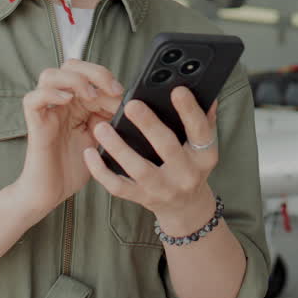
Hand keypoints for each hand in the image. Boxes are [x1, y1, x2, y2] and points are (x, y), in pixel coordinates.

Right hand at [14, 59, 123, 214]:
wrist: (53, 193)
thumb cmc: (76, 167)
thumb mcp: (103, 139)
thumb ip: (112, 119)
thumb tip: (131, 102)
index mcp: (78, 102)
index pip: (89, 72)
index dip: (107, 77)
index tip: (123, 94)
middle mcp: (61, 102)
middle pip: (71, 65)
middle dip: (94, 72)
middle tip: (111, 89)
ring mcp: (46, 111)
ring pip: (50, 75)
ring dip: (74, 80)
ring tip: (90, 96)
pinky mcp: (35, 123)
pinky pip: (32, 98)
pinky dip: (50, 93)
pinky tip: (67, 101)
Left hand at [83, 87, 219, 236]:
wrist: (185, 207)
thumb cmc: (192, 166)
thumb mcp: (204, 147)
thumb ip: (204, 120)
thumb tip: (207, 93)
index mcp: (204, 156)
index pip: (200, 131)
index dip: (190, 111)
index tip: (177, 90)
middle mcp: (185, 174)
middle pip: (168, 148)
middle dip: (149, 125)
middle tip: (132, 104)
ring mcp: (162, 188)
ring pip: (139, 168)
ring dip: (118, 147)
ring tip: (101, 127)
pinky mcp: (141, 198)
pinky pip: (118, 186)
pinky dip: (101, 171)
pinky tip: (90, 153)